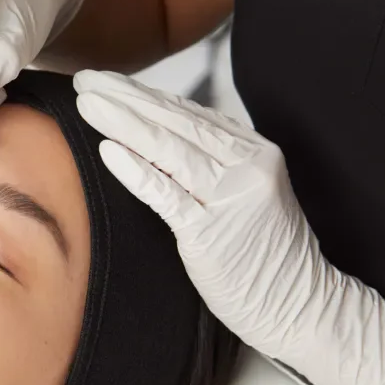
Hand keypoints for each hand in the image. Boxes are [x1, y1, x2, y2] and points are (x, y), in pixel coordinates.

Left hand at [73, 70, 384, 384]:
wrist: (300, 304)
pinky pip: (165, 194)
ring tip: (87, 104)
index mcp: (252, 151)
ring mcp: (230, 197)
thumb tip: (153, 141)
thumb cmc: (263, 255)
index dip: (143, 94)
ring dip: (121, 121)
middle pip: (174, 121)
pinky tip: (108, 151)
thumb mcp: (242, 195)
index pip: (187, 113)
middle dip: (125, 97)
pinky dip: (135, 170)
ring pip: (167, 148)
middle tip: (85, 79)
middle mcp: (245, 165)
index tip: (107, 81)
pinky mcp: (211, 232)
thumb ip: (208, 165)